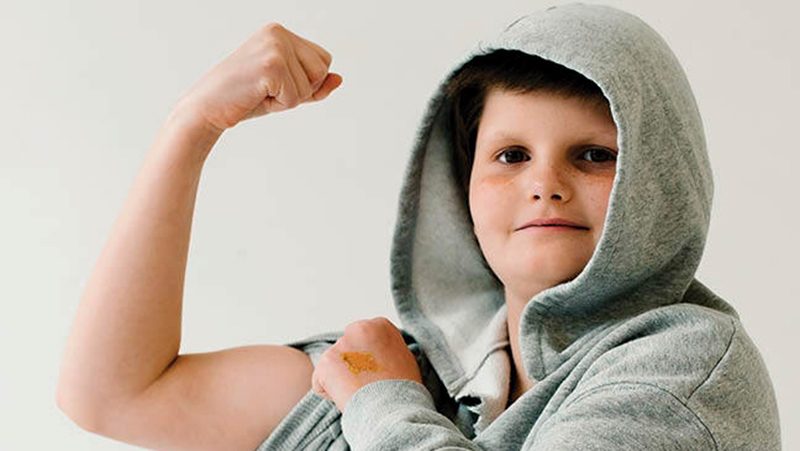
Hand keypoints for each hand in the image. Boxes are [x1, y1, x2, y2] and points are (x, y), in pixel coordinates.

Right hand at [175, 22, 342, 132]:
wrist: (208, 108)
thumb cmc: (245, 98)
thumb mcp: (286, 89)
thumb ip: (314, 85)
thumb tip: (339, 79)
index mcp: (280, 32)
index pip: (323, 60)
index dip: (306, 81)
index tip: (275, 83)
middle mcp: (278, 33)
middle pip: (322, 70)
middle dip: (301, 89)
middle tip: (267, 89)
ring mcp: (274, 47)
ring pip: (310, 86)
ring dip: (288, 99)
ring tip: (260, 92)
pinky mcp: (271, 66)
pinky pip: (295, 98)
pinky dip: (279, 106)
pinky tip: (256, 96)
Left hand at [311, 317, 423, 411]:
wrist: (393, 410)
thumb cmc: (403, 390)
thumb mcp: (404, 359)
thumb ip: (387, 349)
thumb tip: (378, 354)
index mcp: (380, 325)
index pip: (363, 338)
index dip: (368, 359)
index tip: (376, 372)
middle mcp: (358, 329)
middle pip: (346, 349)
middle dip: (351, 365)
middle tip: (364, 384)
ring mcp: (340, 345)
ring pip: (332, 365)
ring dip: (340, 380)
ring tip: (359, 393)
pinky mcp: (325, 362)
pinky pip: (320, 381)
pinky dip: (329, 393)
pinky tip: (347, 397)